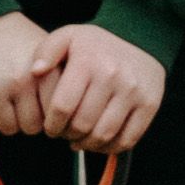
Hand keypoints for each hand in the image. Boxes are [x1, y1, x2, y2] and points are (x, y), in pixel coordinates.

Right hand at [0, 12, 62, 135]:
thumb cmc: (14, 41)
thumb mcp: (44, 50)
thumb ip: (60, 77)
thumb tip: (72, 113)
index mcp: (43, 71)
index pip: (55, 114)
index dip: (49, 116)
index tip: (42, 109)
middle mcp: (21, 81)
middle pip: (32, 127)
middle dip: (27, 120)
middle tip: (19, 106)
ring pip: (9, 130)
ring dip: (6, 122)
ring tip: (2, 103)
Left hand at [36, 22, 169, 153]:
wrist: (141, 37)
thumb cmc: (96, 44)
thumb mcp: (68, 36)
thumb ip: (46, 51)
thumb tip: (35, 71)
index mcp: (88, 62)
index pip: (63, 107)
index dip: (52, 125)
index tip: (50, 128)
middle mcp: (112, 77)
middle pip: (83, 124)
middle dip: (68, 135)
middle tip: (65, 134)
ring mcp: (133, 92)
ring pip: (104, 135)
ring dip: (87, 145)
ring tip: (80, 140)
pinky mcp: (149, 104)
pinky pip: (128, 139)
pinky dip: (111, 148)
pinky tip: (100, 143)